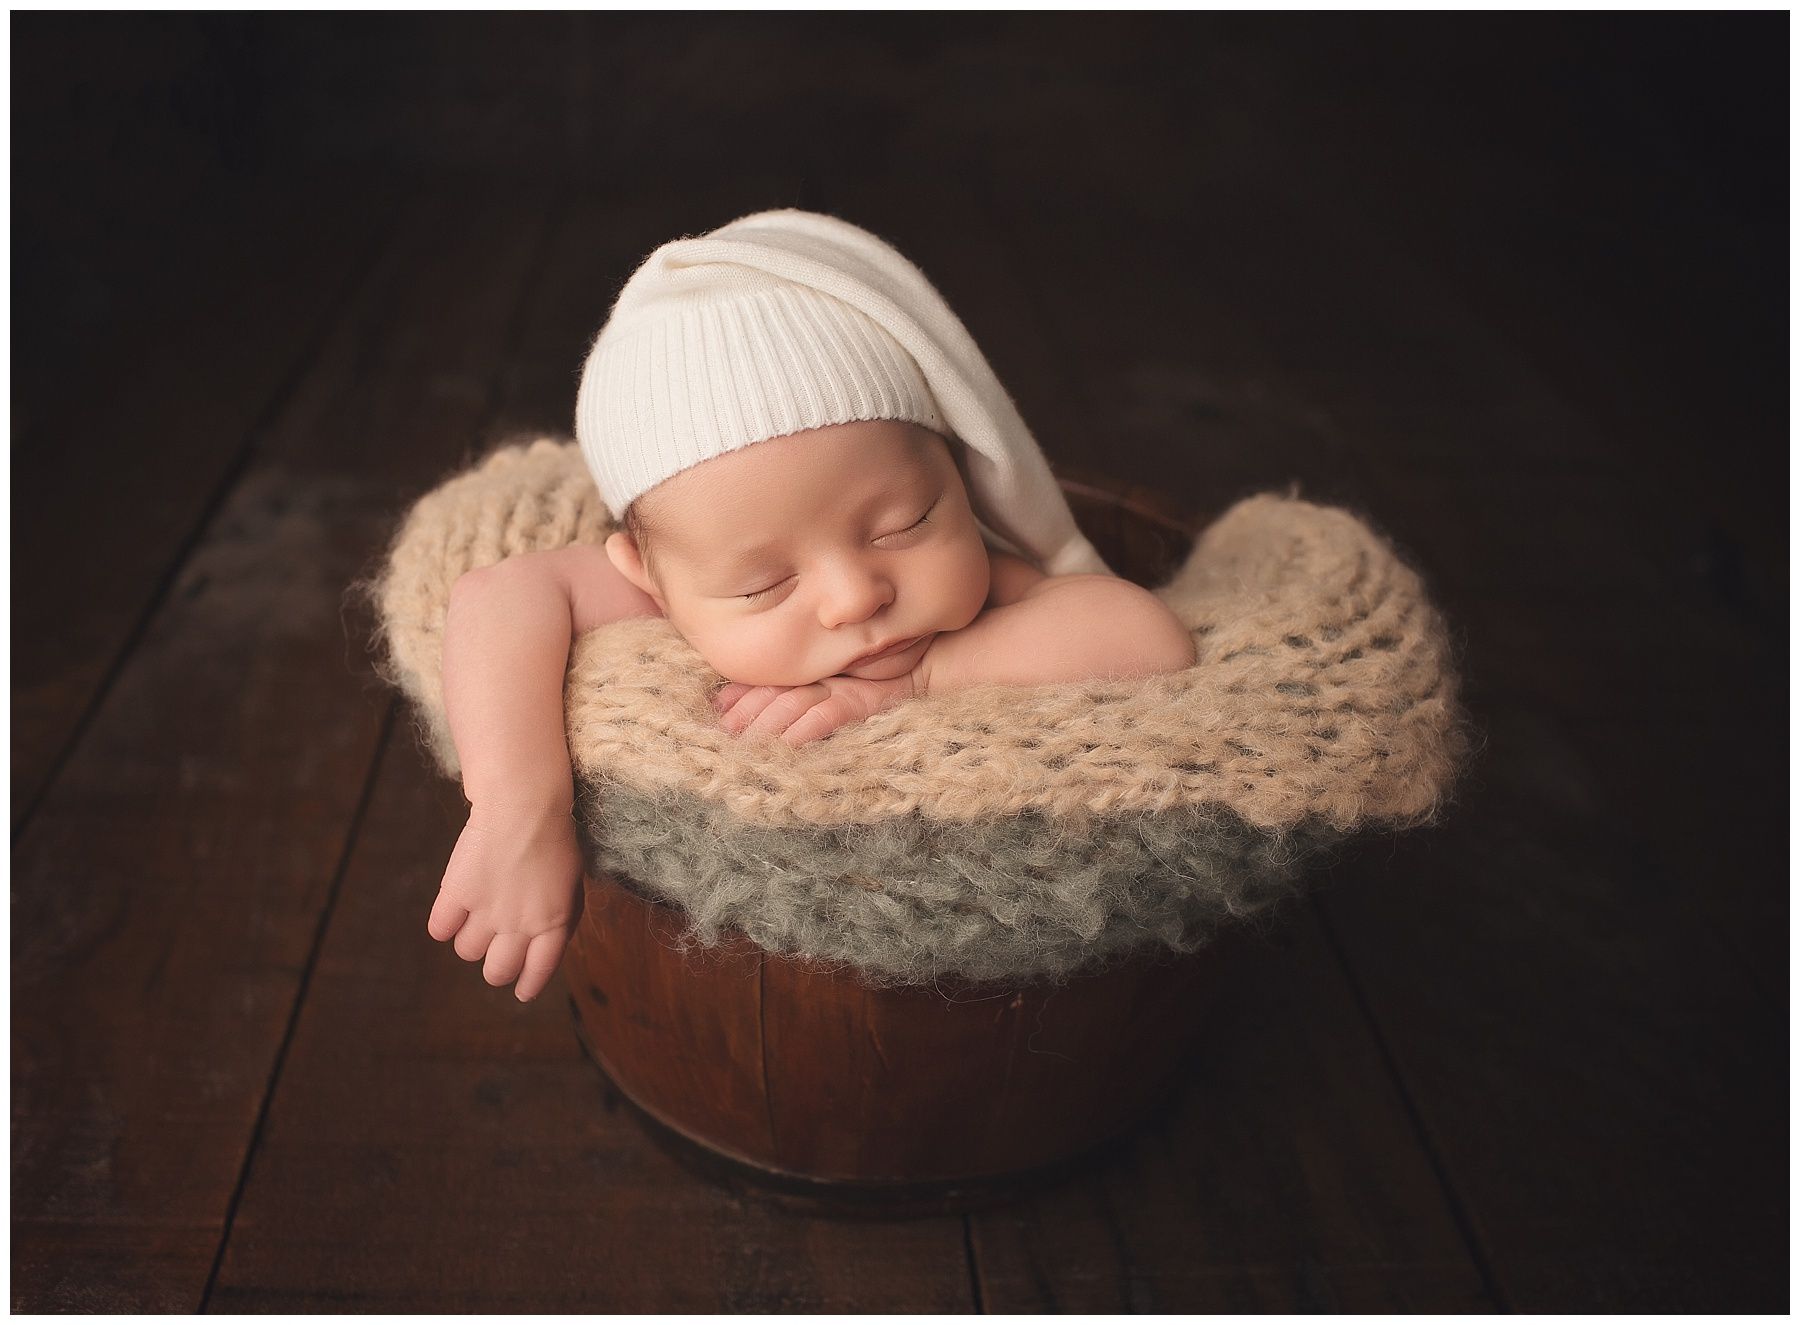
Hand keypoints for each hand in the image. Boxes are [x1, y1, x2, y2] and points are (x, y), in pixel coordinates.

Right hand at [427, 798, 582, 1002]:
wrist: (525, 805)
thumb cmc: (555, 837)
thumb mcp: (571, 882)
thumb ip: (558, 916)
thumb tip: (542, 942)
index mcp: (554, 924)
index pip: (538, 971)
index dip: (527, 984)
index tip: (521, 991)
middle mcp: (519, 926)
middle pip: (497, 971)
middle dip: (495, 967)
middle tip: (493, 950)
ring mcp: (486, 912)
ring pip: (467, 951)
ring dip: (470, 938)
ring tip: (476, 914)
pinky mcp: (457, 895)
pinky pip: (439, 929)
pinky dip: (444, 922)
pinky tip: (452, 908)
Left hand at [713, 672, 916, 744]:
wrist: (928, 664)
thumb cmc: (879, 673)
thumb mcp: (835, 681)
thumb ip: (797, 691)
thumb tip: (739, 702)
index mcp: (812, 669)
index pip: (769, 680)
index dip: (742, 693)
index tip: (718, 708)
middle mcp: (822, 675)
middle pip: (776, 692)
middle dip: (747, 712)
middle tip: (723, 731)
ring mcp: (842, 686)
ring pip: (795, 703)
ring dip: (767, 724)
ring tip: (745, 742)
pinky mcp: (862, 700)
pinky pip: (829, 715)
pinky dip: (806, 728)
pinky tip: (788, 743)